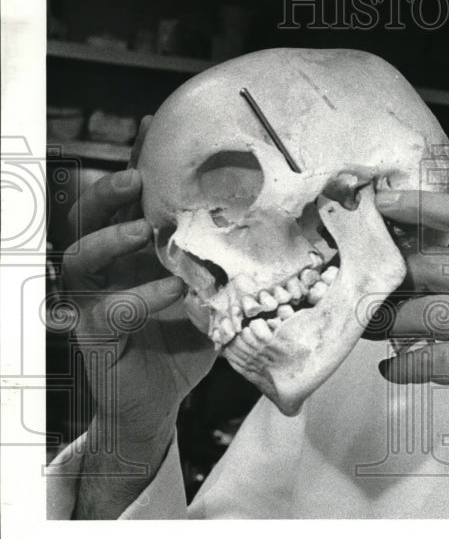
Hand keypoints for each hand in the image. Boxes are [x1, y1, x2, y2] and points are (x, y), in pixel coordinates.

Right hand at [60, 118, 216, 516]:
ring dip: (110, 239)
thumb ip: (226, 268)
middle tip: (134, 177)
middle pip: (87, 218)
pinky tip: (168, 290)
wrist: (161, 404)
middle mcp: (107, 270)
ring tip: (142, 230)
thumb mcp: (212, 298)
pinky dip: (137, 297)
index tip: (152, 134)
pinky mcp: (93, 334)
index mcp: (132, 254)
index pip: (126, 204)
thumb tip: (278, 234)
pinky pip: (106, 309)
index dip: (134, 169)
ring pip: (80, 257)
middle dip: (107, 194)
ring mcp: (94, 299)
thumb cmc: (185, 343)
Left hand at [375, 190, 448, 517]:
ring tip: (377, 332)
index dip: (422, 204)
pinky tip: (394, 368)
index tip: (384, 202)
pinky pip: (426, 358)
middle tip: (373, 295)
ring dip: (390, 325)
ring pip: (423, 312)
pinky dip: (401, 365)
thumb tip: (407, 263)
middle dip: (395, 282)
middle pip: (434, 265)